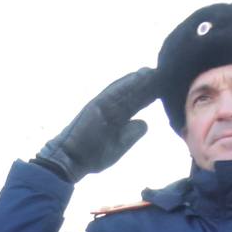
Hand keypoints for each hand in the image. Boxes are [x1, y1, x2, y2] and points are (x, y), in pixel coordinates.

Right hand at [31, 68, 156, 181]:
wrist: (69, 160)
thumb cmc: (91, 157)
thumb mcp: (118, 146)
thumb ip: (131, 134)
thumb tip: (143, 122)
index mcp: (115, 119)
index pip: (135, 103)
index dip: (148, 95)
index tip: (163, 86)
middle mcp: (109, 109)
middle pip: (131, 94)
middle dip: (146, 85)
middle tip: (163, 72)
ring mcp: (102, 106)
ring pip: (124, 90)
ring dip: (138, 80)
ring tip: (153, 71)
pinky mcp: (95, 105)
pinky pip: (112, 92)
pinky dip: (126, 84)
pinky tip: (139, 76)